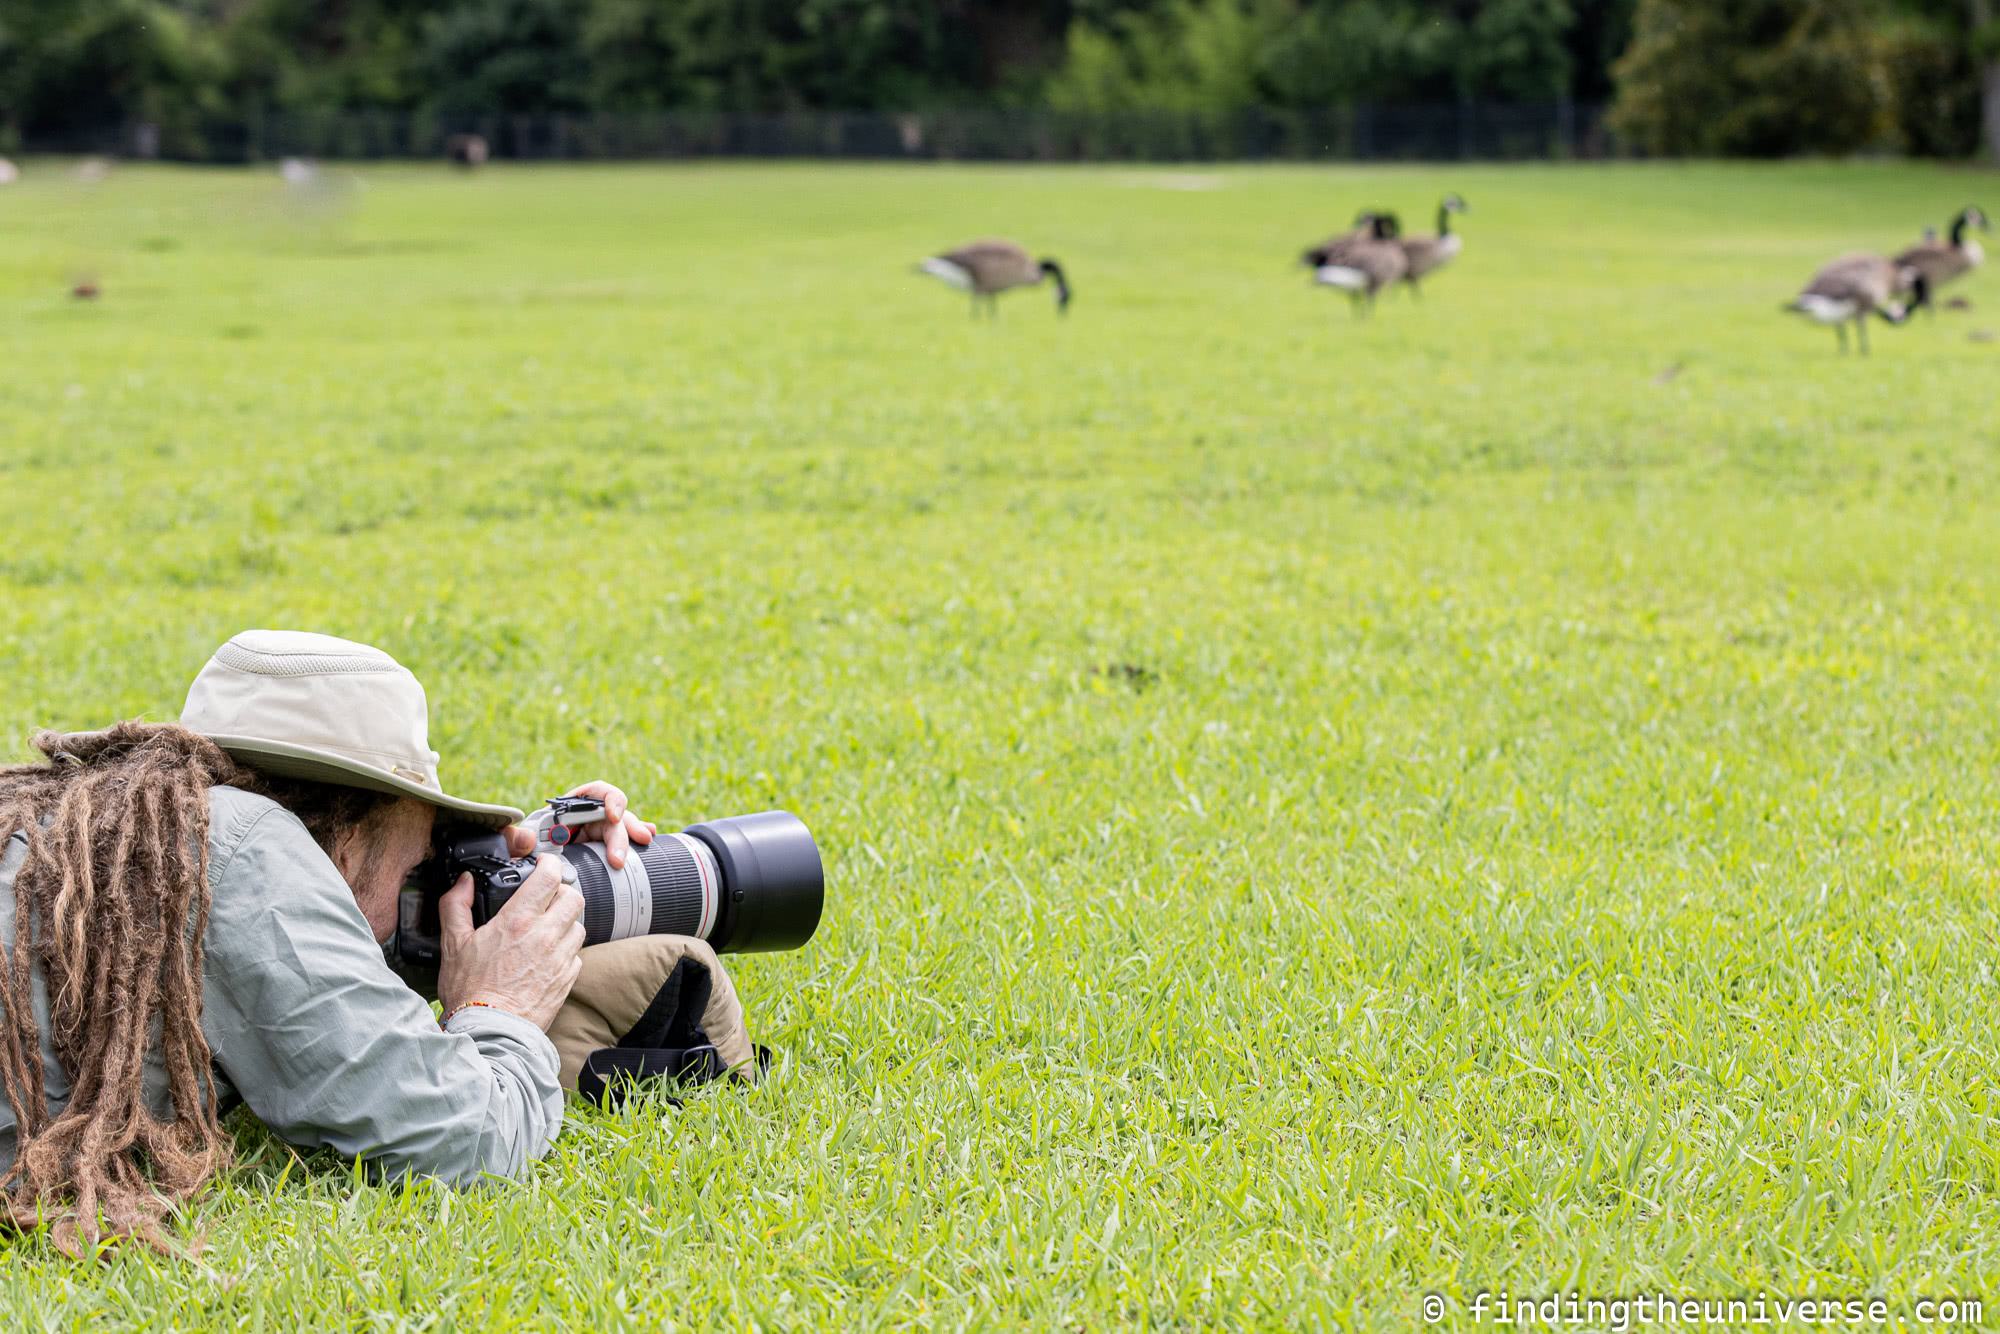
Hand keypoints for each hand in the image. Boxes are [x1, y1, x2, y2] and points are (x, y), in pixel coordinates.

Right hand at [436, 855, 584, 1029]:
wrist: (490, 1032)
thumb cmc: (469, 991)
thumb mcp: (453, 945)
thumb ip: (456, 907)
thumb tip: (462, 883)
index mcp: (518, 921)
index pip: (550, 877)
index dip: (551, 864)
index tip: (544, 864)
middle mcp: (545, 936)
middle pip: (574, 897)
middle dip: (562, 892)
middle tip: (546, 898)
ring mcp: (560, 958)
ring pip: (579, 925)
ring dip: (566, 922)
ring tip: (546, 928)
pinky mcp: (567, 979)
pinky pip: (576, 954)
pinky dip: (566, 950)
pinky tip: (547, 956)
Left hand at [504, 780, 657, 868]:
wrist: (533, 873)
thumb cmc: (526, 852)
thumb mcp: (516, 844)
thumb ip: (516, 838)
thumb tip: (525, 837)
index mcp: (571, 808)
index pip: (596, 793)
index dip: (608, 799)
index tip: (612, 816)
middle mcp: (589, 817)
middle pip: (614, 814)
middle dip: (623, 830)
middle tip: (618, 858)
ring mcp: (600, 832)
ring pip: (623, 827)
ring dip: (634, 833)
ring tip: (644, 841)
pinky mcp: (605, 848)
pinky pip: (625, 841)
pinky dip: (637, 840)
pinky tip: (649, 840)